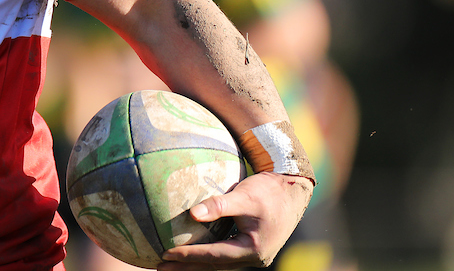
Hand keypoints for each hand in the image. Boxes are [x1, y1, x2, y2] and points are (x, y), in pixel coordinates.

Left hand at [158, 171, 313, 268]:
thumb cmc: (269, 191)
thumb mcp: (244, 196)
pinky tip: (192, 252)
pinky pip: (224, 255)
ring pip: (219, 263)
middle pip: (214, 266)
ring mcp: (253, 255)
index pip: (214, 256)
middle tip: (160, 267)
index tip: (166, 254)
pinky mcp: (251, 248)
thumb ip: (219, 206)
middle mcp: (253, 257)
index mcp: (252, 249)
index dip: (189, 256)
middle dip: (187, 268)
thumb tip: (192, 214)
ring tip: (171, 265)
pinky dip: (207, 256)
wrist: (293, 191)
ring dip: (195, 265)